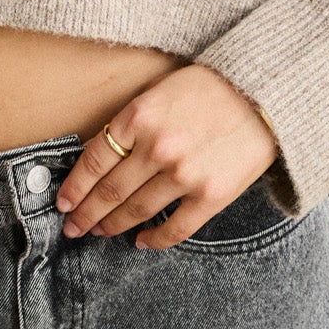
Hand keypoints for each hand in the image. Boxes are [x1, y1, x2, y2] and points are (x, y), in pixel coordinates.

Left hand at [54, 64, 279, 250]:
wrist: (265, 94)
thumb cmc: (211, 87)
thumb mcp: (160, 91)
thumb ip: (133, 123)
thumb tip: (102, 158)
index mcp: (140, 116)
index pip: (94, 160)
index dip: (75, 186)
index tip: (64, 202)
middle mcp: (157, 147)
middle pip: (110, 191)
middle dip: (86, 214)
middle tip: (73, 227)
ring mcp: (184, 174)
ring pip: (136, 211)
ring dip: (113, 226)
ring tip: (100, 233)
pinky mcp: (211, 195)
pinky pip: (174, 228)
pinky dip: (154, 239)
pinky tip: (141, 242)